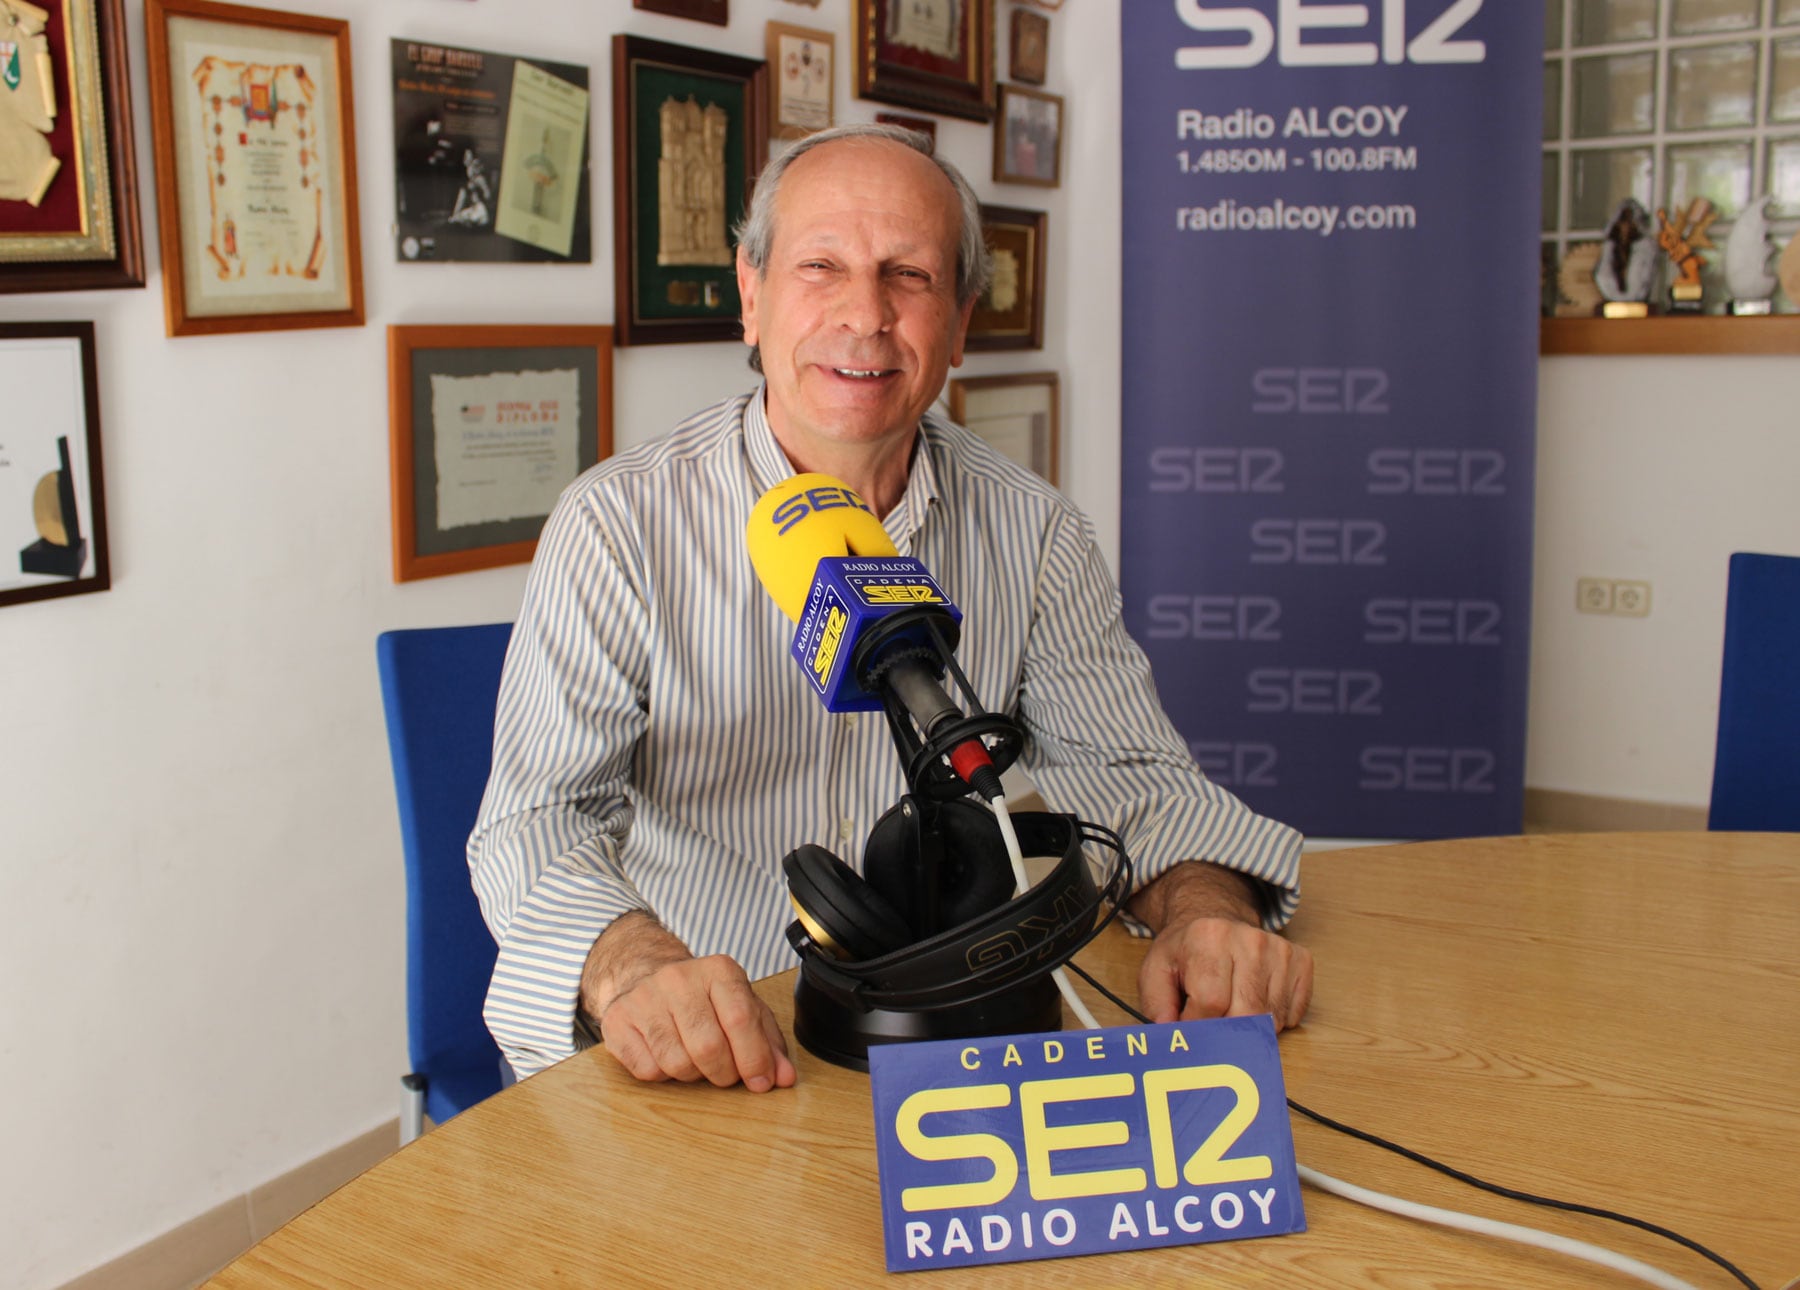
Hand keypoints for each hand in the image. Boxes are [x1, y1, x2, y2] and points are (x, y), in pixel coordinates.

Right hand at [581, 913, 797, 1091]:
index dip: (754, 1058)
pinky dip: (663, 1076)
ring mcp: (644, 997)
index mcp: (718, 970)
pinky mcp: (618, 1019)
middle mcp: (679, 978)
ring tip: (696, 1062)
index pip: (741, 1019)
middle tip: (726, 1075)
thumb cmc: (704, 1000)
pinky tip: (667, 1057)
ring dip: (693, 1075)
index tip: (762, 1082)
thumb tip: (784, 1077)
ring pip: (676, 1062)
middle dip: (724, 1073)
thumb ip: (768, 1042)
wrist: (646, 975)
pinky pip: (647, 1069)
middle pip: (708, 1046)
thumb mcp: (743, 1009)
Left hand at [1137, 916, 1312, 1029]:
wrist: (1215, 920)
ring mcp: (1279, 950)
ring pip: (1271, 1019)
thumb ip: (1155, 1004)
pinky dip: (1274, 1019)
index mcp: (1209, 937)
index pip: (1211, 1003)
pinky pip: (1293, 1013)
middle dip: (1225, 1031)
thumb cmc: (1187, 951)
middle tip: (1212, 1022)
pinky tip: (1255, 1000)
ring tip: (1231, 1006)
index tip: (1190, 1026)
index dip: (1198, 1025)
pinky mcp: (1300, 960)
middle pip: (1246, 1015)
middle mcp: (1250, 940)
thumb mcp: (1156, 970)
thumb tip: (1170, 1034)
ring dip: (1250, 1027)